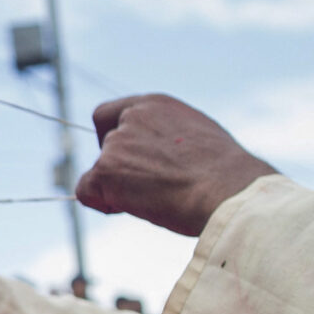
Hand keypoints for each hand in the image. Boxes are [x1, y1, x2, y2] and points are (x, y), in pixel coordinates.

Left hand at [75, 94, 278, 237]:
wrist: (228, 190)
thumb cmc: (226, 175)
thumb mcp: (198, 139)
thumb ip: (169, 139)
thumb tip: (163, 159)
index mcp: (155, 105)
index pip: (110, 115)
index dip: (113, 139)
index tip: (130, 160)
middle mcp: (132, 117)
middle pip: (106, 147)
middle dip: (122, 170)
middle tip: (153, 190)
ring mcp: (117, 144)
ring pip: (100, 172)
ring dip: (119, 189)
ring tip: (156, 201)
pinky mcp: (107, 170)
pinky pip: (86, 191)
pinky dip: (102, 203)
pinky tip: (131, 209)